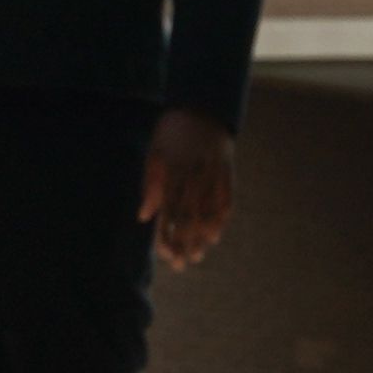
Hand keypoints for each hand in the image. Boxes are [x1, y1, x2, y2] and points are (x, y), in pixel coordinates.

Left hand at [143, 107, 237, 267]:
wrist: (203, 107)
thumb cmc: (172, 132)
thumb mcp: (154, 154)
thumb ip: (150, 186)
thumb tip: (144, 216)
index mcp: (173, 172)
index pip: (169, 212)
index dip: (167, 234)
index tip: (163, 254)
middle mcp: (194, 177)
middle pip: (189, 218)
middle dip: (184, 243)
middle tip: (181, 265)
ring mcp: (213, 176)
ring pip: (208, 213)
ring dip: (202, 237)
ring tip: (197, 256)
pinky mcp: (228, 174)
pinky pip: (225, 202)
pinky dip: (220, 221)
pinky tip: (214, 235)